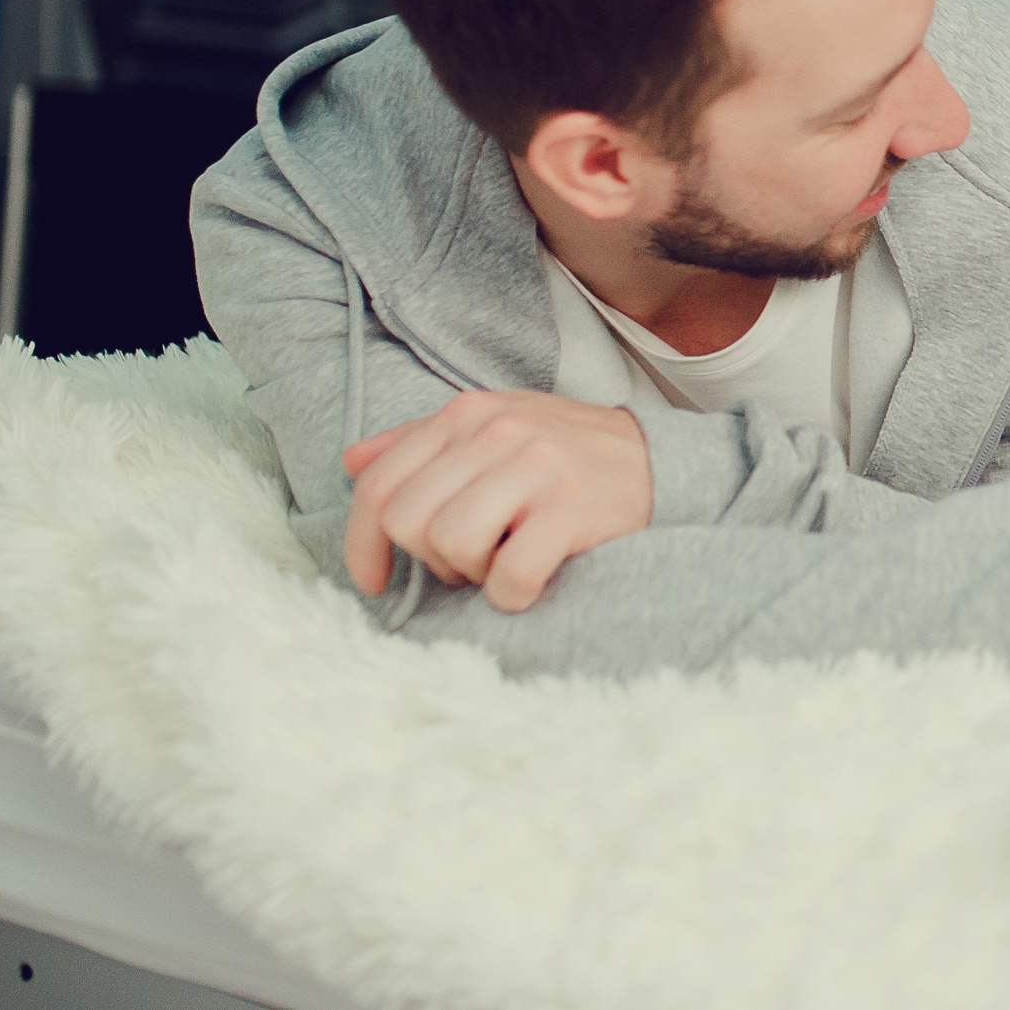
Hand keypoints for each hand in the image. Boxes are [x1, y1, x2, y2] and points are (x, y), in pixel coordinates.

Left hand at [341, 391, 653, 611]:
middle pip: (408, 521)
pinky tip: (527, 585)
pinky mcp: (573, 508)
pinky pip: (510, 575)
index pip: (379, 485)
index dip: (361, 544)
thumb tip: (352, 463)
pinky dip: (511, 595)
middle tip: (467, 562)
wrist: (656, 462)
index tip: (374, 580)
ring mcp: (538, 468)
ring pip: (451, 544)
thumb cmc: (562, 455)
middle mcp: (498, 432)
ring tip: (501, 562)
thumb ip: (420, 444)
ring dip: (470, 574)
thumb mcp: (492, 429)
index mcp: (467, 414)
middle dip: (428, 559)